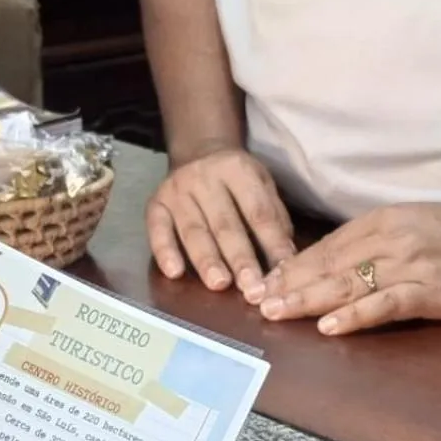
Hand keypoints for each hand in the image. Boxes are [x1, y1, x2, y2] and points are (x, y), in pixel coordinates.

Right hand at [146, 146, 295, 294]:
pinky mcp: (155, 203)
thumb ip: (274, 218)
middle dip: (240, 258)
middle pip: (225, 224)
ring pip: (194, 230)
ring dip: (207, 260)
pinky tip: (174, 272)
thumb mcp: (262, 185)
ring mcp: (177, 190)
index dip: (271, 243)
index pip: (258, 212)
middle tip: (251, 287)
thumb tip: (285, 258)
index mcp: (238, 169)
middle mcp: (205, 177)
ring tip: (219, 284)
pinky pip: (157, 229)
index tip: (281, 272)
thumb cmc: (237, 181)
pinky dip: (164, 251)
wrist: (198, 153)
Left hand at [250, 200, 440, 333]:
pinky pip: (384, 304)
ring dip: (308, 300)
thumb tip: (342, 262)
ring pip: (348, 283)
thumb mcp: (419, 226)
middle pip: (329, 265)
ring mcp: (411, 265)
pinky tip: (330, 326)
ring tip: (277, 313)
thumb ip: (381, 241)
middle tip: (256, 302)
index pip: (328, 246)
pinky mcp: (432, 291)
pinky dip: (355, 315)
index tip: (267, 283)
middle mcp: (392, 239)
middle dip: (289, 285)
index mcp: (385, 220)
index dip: (294, 267)